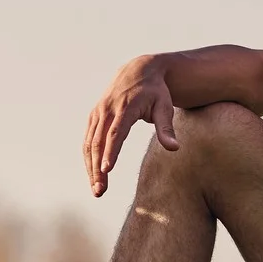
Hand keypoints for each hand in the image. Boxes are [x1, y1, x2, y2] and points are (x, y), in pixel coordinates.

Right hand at [83, 56, 179, 196]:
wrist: (139, 70)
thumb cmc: (156, 92)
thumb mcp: (165, 107)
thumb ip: (166, 128)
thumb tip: (174, 148)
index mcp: (126, 107)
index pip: (116, 133)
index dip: (110, 152)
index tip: (106, 171)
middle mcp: (107, 109)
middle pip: (98, 142)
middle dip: (97, 169)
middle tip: (100, 191)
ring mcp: (98, 112)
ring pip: (89, 143)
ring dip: (90, 167)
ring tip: (97, 189)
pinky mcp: (94, 116)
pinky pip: (87, 140)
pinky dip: (88, 158)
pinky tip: (93, 174)